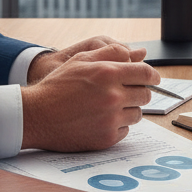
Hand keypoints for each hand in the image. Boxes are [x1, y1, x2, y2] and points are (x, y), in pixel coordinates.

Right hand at [21, 42, 158, 151]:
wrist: (37, 115)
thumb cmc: (58, 86)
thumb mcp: (81, 59)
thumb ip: (110, 53)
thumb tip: (135, 54)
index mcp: (108, 73)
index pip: (145, 73)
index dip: (153, 75)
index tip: (154, 78)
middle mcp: (113, 96)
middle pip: (145, 94)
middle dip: (139, 91)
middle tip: (126, 92)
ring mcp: (110, 119)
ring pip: (137, 113)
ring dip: (129, 109)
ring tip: (110, 106)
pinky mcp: (106, 138)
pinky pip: (125, 130)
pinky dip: (118, 125)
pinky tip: (102, 119)